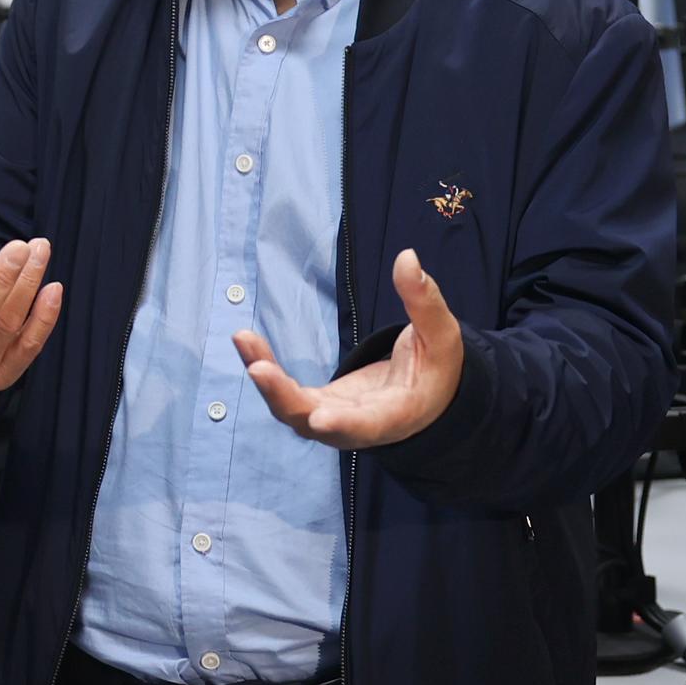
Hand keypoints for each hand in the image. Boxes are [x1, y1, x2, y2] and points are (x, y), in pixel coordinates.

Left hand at [236, 248, 464, 448]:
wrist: (425, 399)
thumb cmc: (436, 369)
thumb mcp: (442, 336)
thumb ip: (424, 301)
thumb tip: (407, 258)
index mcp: (395, 415)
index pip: (367, 426)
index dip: (342, 425)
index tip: (319, 419)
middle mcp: (357, 427)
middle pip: (312, 422)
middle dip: (283, 397)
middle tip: (259, 369)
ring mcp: (331, 419)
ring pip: (290, 409)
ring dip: (265, 379)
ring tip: (243, 339)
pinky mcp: (316, 405)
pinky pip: (284, 393)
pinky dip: (264, 369)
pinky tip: (246, 341)